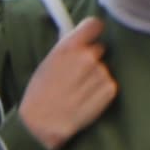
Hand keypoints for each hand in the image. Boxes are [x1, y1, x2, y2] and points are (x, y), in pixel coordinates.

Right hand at [14, 16, 118, 149]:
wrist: (42, 124)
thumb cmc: (39, 94)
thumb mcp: (48, 63)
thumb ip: (68, 49)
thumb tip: (83, 39)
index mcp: (68, 47)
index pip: (94, 25)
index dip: (94, 31)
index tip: (91, 38)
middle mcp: (87, 57)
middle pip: (99, 49)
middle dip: (91, 59)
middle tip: (77, 75)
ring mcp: (100, 73)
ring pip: (104, 69)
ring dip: (95, 78)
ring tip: (78, 92)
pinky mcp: (109, 90)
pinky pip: (109, 85)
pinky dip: (100, 92)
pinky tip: (85, 100)